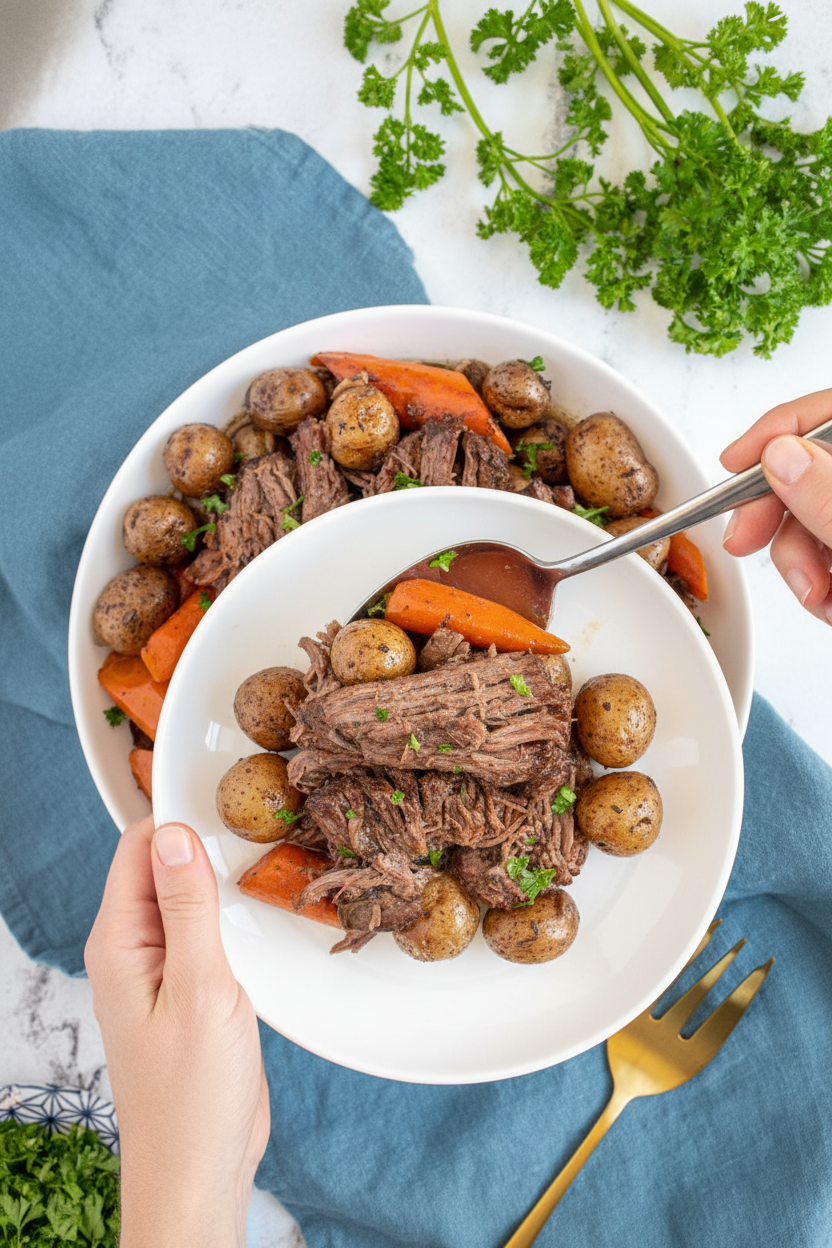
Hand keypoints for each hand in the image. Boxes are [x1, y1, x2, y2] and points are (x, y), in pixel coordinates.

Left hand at [85, 817, 269, 1247]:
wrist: (200, 1169)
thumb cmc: (192, 1097)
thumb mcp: (200, 992)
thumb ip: (188, 909)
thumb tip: (175, 833)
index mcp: (121, 943)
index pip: (141, 848)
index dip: (182, 814)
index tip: (232, 792)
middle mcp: (137, 948)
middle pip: (166, 865)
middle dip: (209, 840)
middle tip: (267, 817)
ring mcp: (166, 968)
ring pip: (192, 896)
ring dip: (227, 877)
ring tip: (278, 850)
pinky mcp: (195, 988)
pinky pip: (209, 930)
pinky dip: (237, 913)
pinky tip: (270, 907)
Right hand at [720, 388, 831, 625]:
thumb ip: (828, 495)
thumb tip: (781, 456)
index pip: (826, 411)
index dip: (774, 431)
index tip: (732, 462)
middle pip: (810, 469)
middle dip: (775, 514)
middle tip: (744, 543)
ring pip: (814, 519)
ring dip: (800, 564)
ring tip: (819, 596)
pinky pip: (828, 553)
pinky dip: (822, 582)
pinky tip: (830, 602)